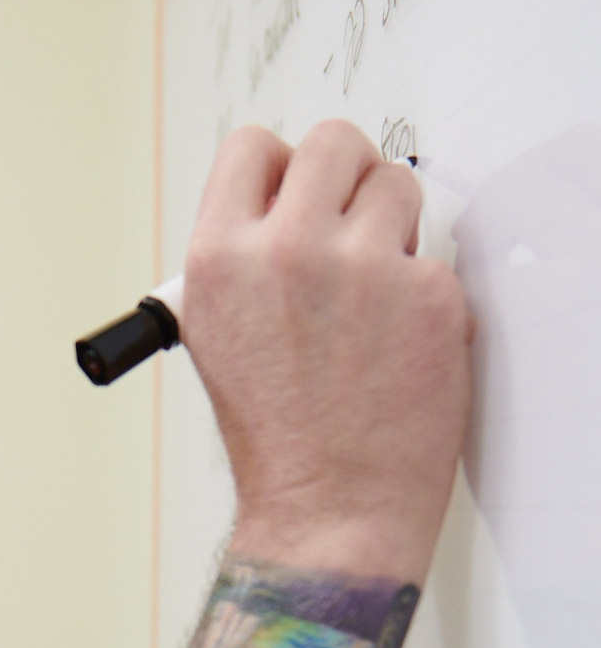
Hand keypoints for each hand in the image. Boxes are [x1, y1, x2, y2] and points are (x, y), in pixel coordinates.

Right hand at [182, 120, 471, 583]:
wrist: (329, 505)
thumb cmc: (275, 435)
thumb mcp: (215, 334)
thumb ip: (240, 257)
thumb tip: (283, 205)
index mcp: (219, 258)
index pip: (252, 147)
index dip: (278, 168)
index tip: (293, 191)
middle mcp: (286, 250)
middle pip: (334, 143)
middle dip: (345, 178)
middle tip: (345, 223)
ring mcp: (362, 268)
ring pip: (396, 186)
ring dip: (390, 225)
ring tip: (370, 288)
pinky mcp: (428, 292)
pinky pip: (433, 256)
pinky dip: (421, 291)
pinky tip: (396, 339)